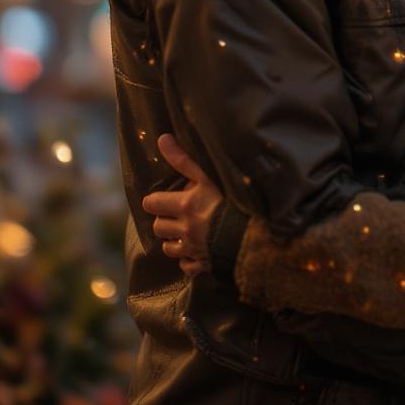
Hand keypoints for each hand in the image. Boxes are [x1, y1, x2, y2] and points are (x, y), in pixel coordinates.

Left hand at [142, 134, 222, 276]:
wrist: (253, 235)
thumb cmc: (231, 200)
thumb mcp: (207, 176)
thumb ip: (183, 160)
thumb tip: (162, 139)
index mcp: (183, 206)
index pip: (151, 204)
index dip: (155, 201)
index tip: (163, 199)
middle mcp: (183, 229)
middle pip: (158, 227)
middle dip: (164, 220)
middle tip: (177, 214)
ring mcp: (192, 249)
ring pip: (168, 248)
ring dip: (173, 240)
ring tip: (185, 232)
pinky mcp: (202, 264)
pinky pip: (185, 265)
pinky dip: (188, 259)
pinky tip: (196, 250)